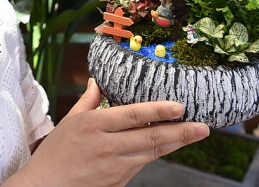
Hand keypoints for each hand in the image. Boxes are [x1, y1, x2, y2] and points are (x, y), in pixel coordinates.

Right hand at [9, 78, 208, 186]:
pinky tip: (169, 145)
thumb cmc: (55, 153)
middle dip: (180, 132)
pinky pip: (141, 164)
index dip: (158, 111)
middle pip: (150, 138)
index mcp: (93, 126)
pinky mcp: (119, 182)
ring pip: (152, 153)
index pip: (132, 116)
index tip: (179, 107)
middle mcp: (107, 146)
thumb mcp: (69, 121)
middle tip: (203, 126)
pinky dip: (157, 153)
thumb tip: (96, 81)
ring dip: (176, 143)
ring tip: (195, 134)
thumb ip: (87, 101)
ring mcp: (115, 167)